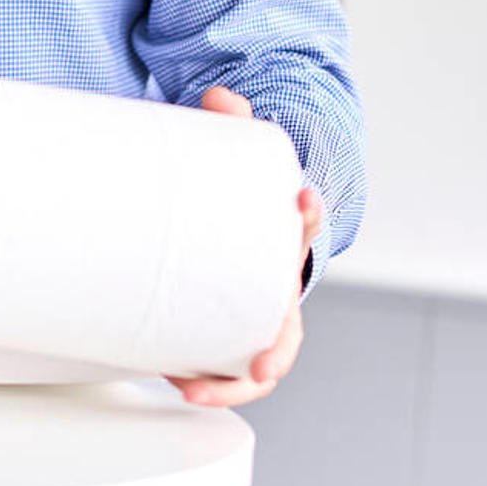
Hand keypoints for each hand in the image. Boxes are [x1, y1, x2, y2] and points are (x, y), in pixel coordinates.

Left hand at [168, 89, 322, 408]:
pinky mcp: (228, 325)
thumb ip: (228, 122)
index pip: (307, 224)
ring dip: (234, 384)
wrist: (241, 217)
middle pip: (288, 323)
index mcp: (286, 235)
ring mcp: (256, 310)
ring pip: (260, 358)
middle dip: (276, 352)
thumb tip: (217, 96)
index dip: (309, 214)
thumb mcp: (234, 152)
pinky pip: (226, 363)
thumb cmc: (239, 191)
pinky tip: (177, 381)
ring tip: (195, 388)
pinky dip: (210, 379)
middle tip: (259, 368)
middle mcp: (278, 281)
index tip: (302, 204)